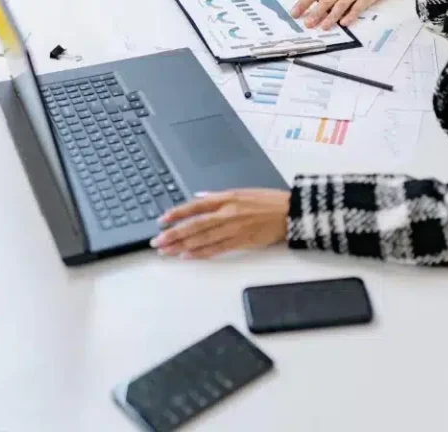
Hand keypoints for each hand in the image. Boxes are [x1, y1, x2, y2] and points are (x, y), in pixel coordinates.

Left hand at [149, 189, 290, 259]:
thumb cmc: (269, 201)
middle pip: (195, 225)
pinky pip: (216, 249)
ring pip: (202, 239)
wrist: (290, 212)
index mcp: (227, 198)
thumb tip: (199, 198)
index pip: (195, 206)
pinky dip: (200, 253)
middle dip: (173, 234)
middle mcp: (228, 213)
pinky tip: (187, 256)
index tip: (161, 220)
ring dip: (182, 246)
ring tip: (166, 251)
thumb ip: (219, 196)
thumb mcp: (242, 191)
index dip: (177, 213)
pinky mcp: (241, 242)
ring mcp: (234, 229)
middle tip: (157, 241)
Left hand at [289, 0, 386, 29]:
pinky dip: (351, 15)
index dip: (303, 3)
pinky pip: (357, 8)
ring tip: (323, 27)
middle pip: (326, 0)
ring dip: (332, 16)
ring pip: (341, 5)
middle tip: (308, 24)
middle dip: (316, 12)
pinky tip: (344, 23)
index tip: (294, 13)